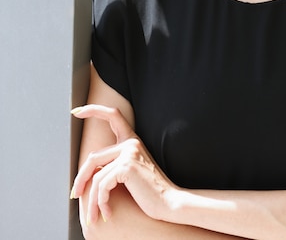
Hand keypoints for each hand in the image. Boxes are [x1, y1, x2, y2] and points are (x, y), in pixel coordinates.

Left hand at [71, 104, 179, 225]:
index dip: (94, 110)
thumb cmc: (150, 192)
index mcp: (132, 140)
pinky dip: (101, 202)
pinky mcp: (127, 167)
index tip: (77, 111)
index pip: (112, 115)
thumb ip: (115, 163)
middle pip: (93, 157)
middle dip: (80, 179)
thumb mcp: (131, 172)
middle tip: (74, 195)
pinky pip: (102, 184)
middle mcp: (131, 143)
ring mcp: (129, 153)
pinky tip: (107, 213)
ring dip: (91, 200)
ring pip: (96, 175)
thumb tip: (89, 169)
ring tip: (93, 217)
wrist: (169, 202)